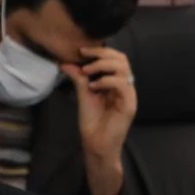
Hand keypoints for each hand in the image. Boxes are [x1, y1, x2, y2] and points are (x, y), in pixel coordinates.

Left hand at [69, 45, 136, 163]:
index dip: (100, 50)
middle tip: (84, 56)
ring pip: (123, 68)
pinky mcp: (129, 104)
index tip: (81, 50)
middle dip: (102, 53)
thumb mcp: (83, 94)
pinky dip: (106, 80)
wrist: (95, 143)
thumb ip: (79, 77)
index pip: (115, 58)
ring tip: (87, 71)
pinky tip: (93, 86)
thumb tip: (65, 62)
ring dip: (102, 65)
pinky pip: (122, 84)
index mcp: (116, 82)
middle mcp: (125, 86)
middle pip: (122, 58)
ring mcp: (129, 95)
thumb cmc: (92, 121)